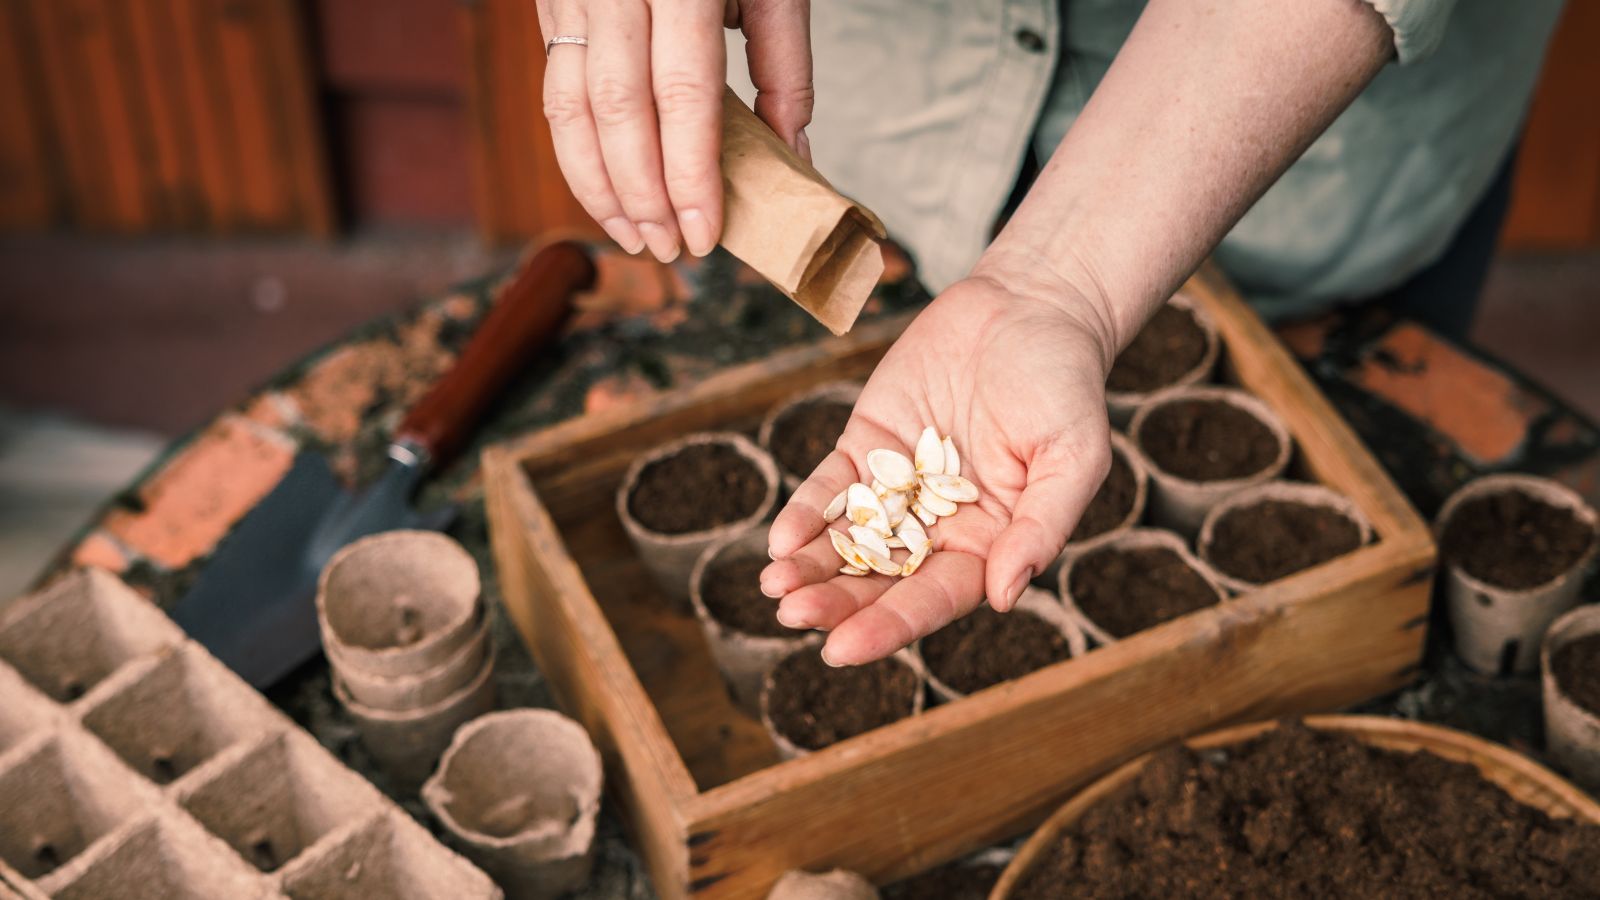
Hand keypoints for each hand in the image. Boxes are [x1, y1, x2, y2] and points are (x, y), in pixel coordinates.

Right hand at [538, 0, 812, 261]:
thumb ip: (784, 68)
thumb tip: (791, 160)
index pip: (684, 93)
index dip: (691, 174)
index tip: (706, 235)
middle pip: (618, 110)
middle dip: (643, 194)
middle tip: (670, 252)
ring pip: (569, 108)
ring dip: (599, 187)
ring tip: (635, 238)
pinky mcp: (551, 4)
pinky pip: (554, 94)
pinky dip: (578, 155)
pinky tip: (607, 195)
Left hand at [760, 264, 1116, 665]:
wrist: (1030, 306)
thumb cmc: (1066, 385)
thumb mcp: (1073, 456)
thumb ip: (1041, 527)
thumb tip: (1005, 597)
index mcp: (989, 545)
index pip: (932, 599)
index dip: (888, 626)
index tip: (841, 649)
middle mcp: (938, 528)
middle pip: (879, 580)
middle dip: (835, 601)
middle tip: (792, 615)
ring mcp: (898, 488)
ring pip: (846, 541)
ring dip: (809, 567)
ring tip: (773, 587)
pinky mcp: (867, 446)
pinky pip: (831, 489)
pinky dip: (805, 513)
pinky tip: (781, 539)